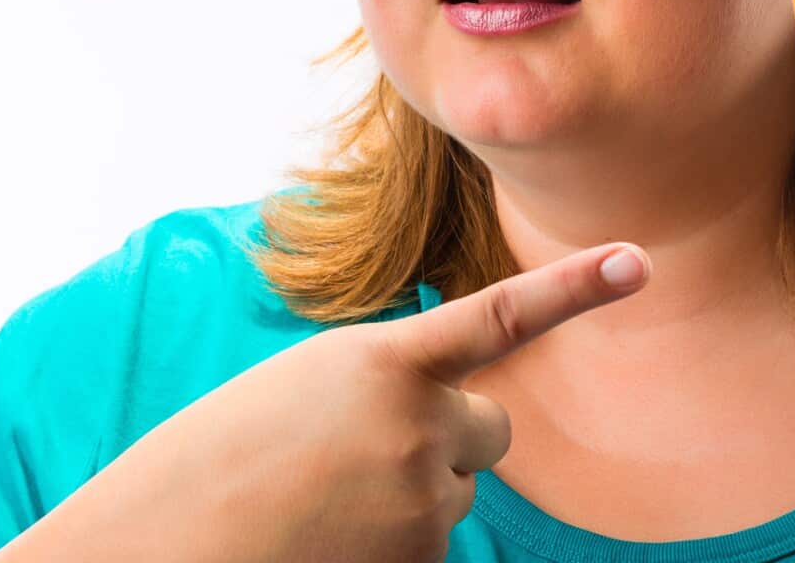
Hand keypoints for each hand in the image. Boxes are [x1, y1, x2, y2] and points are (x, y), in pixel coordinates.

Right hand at [0, 242, 650, 562]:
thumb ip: (389, 385)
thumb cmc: (217, 460)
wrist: (155, 548)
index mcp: (382, 361)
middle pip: (489, 429)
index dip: (576, 287)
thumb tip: (451, 430)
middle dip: (452, 440)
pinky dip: (394, 546)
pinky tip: (330, 542)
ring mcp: (424, 502)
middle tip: (372, 457)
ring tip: (323, 507)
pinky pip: (433, 546)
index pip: (500, 318)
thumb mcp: (306, 387)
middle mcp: (419, 426)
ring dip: (409, 497)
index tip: (639, 260)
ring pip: (455, 493)